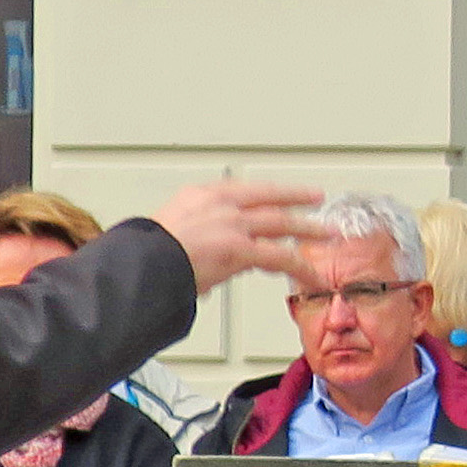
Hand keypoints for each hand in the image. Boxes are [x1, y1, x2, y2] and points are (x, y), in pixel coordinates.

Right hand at [149, 180, 321, 292]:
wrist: (139, 265)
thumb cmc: (144, 256)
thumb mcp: (169, 232)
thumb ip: (197, 240)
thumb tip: (213, 265)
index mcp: (199, 195)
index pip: (243, 190)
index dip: (268, 192)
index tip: (281, 193)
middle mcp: (219, 204)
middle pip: (269, 198)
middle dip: (296, 198)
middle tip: (315, 198)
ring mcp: (232, 225)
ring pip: (282, 223)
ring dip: (308, 229)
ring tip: (326, 233)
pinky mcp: (240, 249)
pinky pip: (281, 257)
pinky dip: (300, 268)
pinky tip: (312, 276)